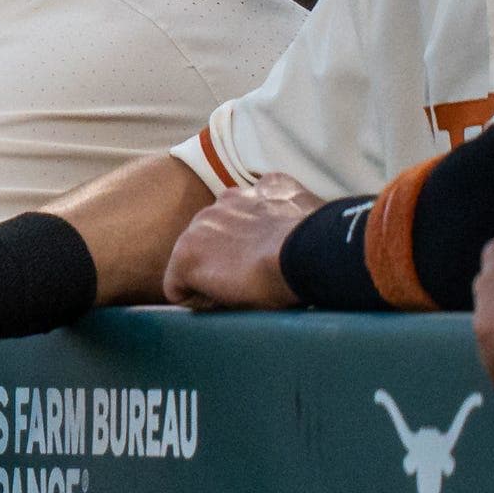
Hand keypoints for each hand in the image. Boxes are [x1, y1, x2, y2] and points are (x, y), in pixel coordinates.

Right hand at [162, 175, 318, 309]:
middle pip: (200, 243)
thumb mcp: (236, 308)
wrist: (318, 254)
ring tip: (270, 249)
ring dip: (241, 230)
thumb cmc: (274, 287)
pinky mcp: (268, 185)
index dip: (196, 296)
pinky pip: (262, 197)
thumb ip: (213, 297)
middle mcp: (201, 219)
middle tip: (247, 275)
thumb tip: (215, 296)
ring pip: (228, 216)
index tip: (219, 301)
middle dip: (216, 257)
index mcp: (186, 252)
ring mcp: (235, 197)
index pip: (175, 281)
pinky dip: (270, 209)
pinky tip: (287, 226)